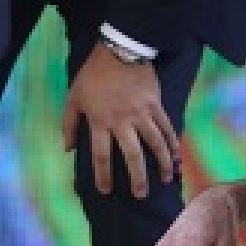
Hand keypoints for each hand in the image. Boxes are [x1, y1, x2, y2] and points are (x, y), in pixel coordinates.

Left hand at [62, 45, 177, 197]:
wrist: (120, 50)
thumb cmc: (93, 75)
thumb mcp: (74, 97)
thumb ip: (70, 124)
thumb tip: (68, 148)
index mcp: (100, 121)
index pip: (102, 155)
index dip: (103, 175)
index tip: (106, 191)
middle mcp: (122, 121)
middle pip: (133, 155)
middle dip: (137, 178)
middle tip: (141, 195)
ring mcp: (142, 114)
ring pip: (155, 144)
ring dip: (162, 163)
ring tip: (165, 179)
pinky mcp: (156, 105)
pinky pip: (167, 127)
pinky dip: (173, 142)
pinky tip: (177, 155)